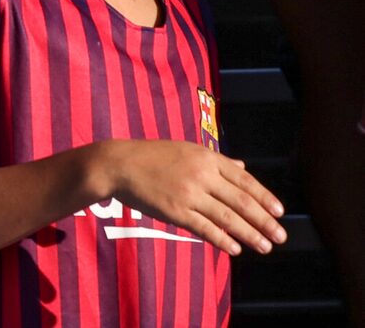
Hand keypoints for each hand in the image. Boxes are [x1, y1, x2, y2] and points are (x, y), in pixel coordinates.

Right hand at [88, 139, 288, 254]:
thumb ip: (216, 161)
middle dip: (264, 220)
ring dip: (250, 234)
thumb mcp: (186, 150)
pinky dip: (223, 240)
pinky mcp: (176, 211)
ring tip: (265, 246)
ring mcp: (189, 194)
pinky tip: (235, 249)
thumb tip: (243, 167)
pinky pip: (205, 228)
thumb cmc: (152, 156)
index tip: (280, 212)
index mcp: (206, 158)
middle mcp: (201, 175)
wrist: (118, 165)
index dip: (265, 197)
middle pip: (241, 201)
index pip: (244, 181)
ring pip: (228, 217)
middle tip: (281, 236)